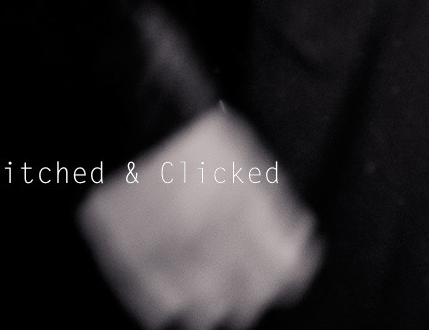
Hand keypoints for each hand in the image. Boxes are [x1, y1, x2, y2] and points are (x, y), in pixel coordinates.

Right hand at [77, 106, 322, 328]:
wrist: (136, 117)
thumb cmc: (195, 134)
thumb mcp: (248, 157)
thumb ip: (276, 202)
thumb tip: (301, 235)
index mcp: (240, 207)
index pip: (282, 268)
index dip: (293, 272)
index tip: (293, 269)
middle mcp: (204, 236)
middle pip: (248, 299)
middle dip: (256, 293)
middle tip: (252, 281)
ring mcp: (164, 253)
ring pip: (204, 312)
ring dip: (216, 304)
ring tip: (214, 286)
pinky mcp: (127, 262)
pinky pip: (157, 308)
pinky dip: (172, 304)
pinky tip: (177, 285)